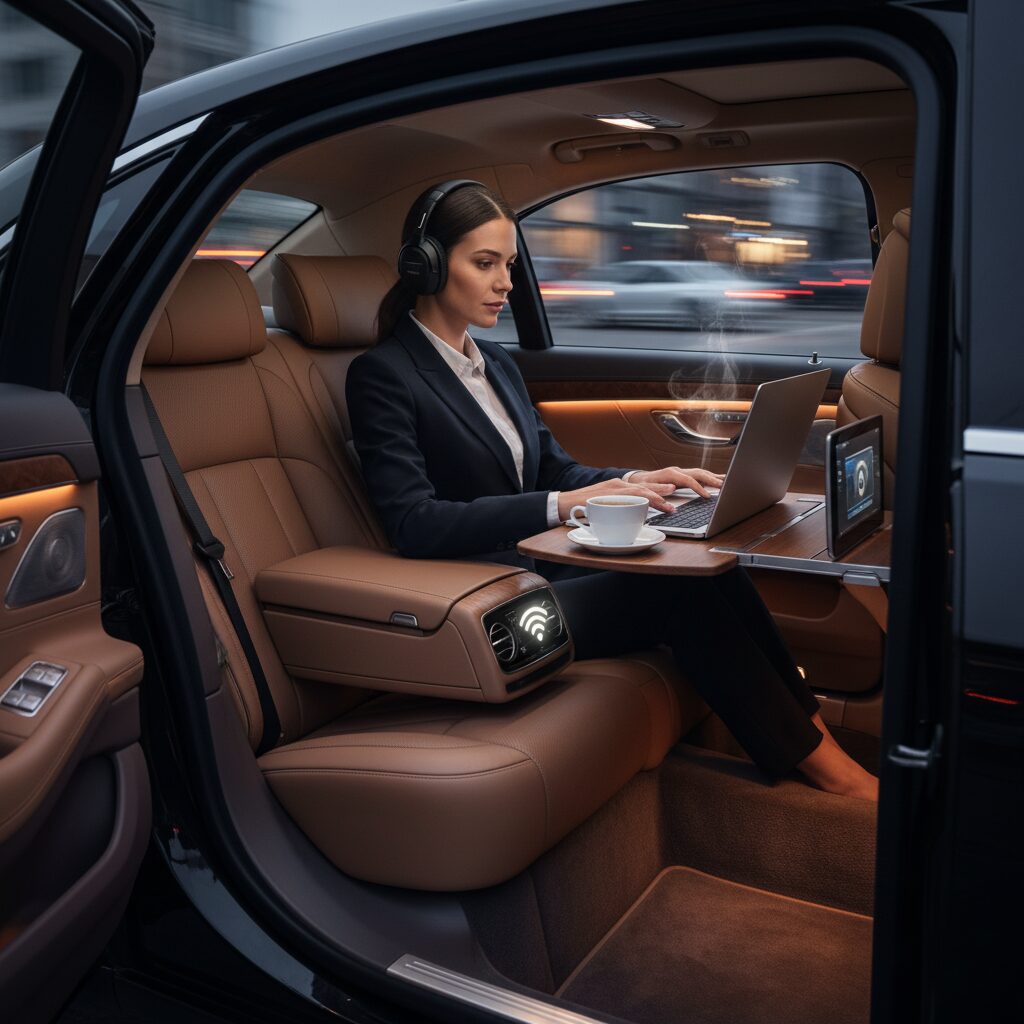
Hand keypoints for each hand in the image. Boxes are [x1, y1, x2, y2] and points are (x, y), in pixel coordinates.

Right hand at [558, 477, 678, 518]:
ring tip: (667, 502)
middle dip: (660, 491)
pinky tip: (647, 503)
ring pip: (637, 490)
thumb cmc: (581, 509)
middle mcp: (616, 485)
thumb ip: (617, 511)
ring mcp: (610, 489)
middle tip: (675, 494)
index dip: (657, 492)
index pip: (641, 488)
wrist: (561, 504)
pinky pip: (624, 497)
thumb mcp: (603, 508)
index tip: (670, 496)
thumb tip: (634, 521)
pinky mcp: (604, 495)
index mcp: (617, 487)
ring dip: (654, 496)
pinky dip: (637, 500)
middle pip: (643, 486)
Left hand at [628, 467, 723, 498]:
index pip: (689, 479)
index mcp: (670, 473)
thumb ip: (658, 489)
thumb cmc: (641, 485)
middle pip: (698, 473)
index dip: (699, 487)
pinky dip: (710, 477)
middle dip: (712, 479)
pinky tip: (719, 479)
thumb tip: (672, 488)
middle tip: (724, 486)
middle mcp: (677, 471)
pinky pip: (699, 475)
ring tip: (727, 482)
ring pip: (700, 472)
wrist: (637, 480)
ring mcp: (681, 472)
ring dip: (713, 477)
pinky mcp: (682, 476)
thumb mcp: (646, 489)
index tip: (707, 496)